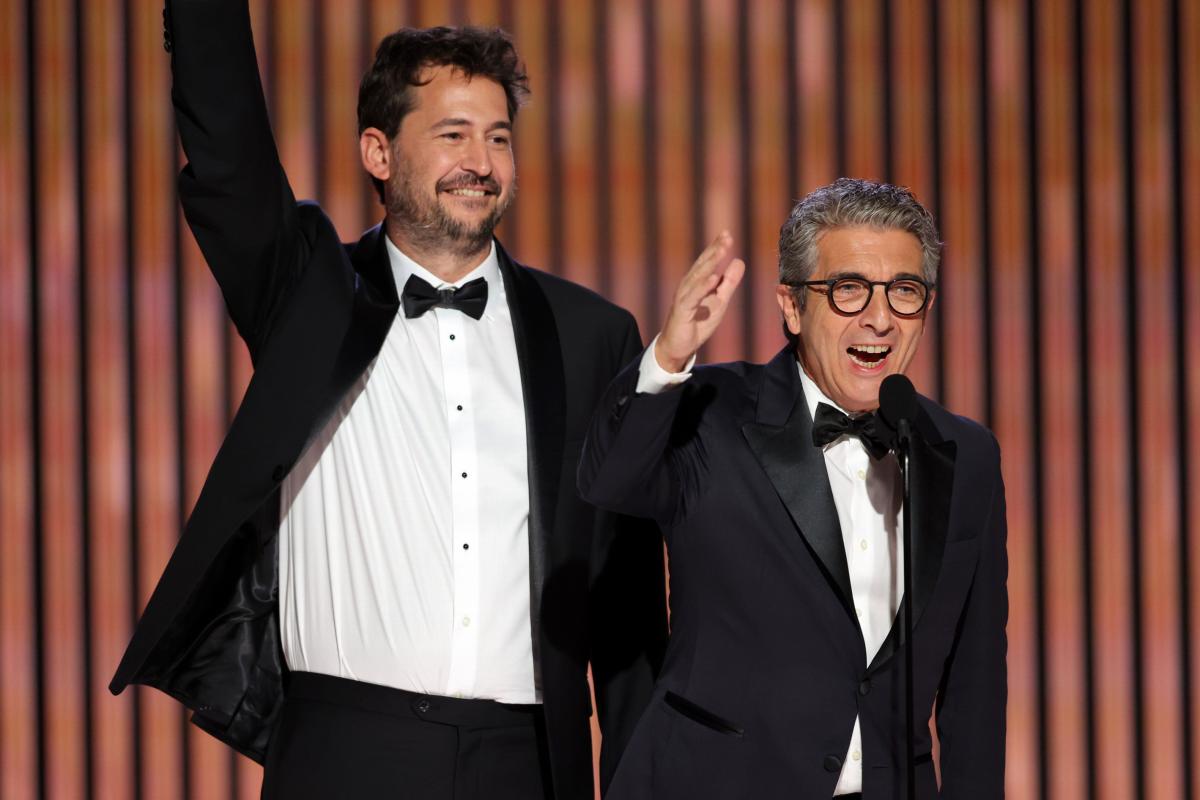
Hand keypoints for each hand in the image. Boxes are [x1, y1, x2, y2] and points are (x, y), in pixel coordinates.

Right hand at [654, 231, 745, 371]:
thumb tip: (739, 260)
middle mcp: (688, 286)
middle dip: (714, 250)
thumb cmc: (698, 323)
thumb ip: (729, 283)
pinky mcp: (682, 311)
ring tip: (722, 251)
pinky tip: (713, 277)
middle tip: (726, 236)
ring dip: (710, 263)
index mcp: (696, 282)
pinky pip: (693, 297)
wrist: (679, 347)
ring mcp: (684, 297)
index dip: (716, 247)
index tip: (728, 234)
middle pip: (702, 264)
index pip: (707, 261)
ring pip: (697, 277)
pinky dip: (703, 286)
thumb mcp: (720, 301)